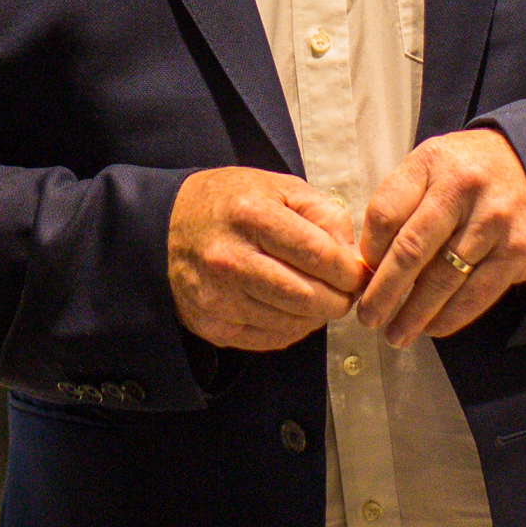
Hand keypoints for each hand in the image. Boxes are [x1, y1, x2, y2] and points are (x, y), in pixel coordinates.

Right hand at [167, 168, 369, 353]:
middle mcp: (230, 258)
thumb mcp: (279, 187)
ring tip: (319, 297)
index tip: (358, 273)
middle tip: (346, 292)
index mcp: (251, 214)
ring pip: (292, 322)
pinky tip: (293, 309)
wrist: (166, 226)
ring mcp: (217, 296)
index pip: (318, 254)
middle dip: (339, 299)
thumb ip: (323, 214)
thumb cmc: (231, 203)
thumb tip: (352, 257)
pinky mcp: (212, 324)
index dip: (350, 271)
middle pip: (307, 296)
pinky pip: (271, 338)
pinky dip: (293, 328)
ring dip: (318, 315)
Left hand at [355, 129, 525, 346]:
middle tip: (367, 317)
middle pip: (411, 250)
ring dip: (414, 313)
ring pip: (443, 278)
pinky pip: (477, 293)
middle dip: (384, 291)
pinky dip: (451, 316)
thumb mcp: (430, 166)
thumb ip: (400, 203)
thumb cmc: (466, 172)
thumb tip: (371, 262)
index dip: (369, 251)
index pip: (386, 213)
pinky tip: (432, 327)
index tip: (362, 274)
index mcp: (432, 163)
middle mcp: (464, 189)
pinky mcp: (517, 250)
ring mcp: (494, 221)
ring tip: (395, 334)